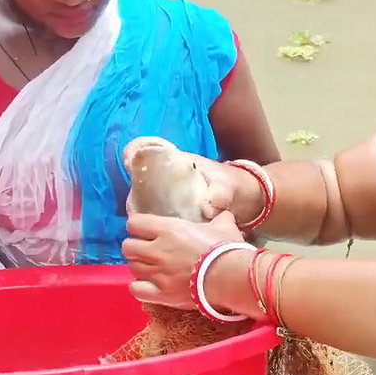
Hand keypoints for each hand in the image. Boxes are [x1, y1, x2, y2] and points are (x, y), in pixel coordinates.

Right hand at [120, 137, 257, 221]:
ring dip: (137, 203)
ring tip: (139, 219)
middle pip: (141, 172)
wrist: (245, 200)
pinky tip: (148, 228)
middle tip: (134, 203)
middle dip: (132, 185)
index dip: (136, 149)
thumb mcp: (228, 187)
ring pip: (144, 192)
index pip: (151, 145)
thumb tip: (207, 208)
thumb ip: (218, 195)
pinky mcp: (172, 206)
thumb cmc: (234, 186)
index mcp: (181, 160)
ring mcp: (170, 190)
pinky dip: (148, 216)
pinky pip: (153, 207)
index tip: (130, 161)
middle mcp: (170, 173)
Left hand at [121, 211, 251, 311]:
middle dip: (135, 248)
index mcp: (167, 229)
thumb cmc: (225, 249)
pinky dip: (139, 287)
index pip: (134, 223)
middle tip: (147, 250)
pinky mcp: (160, 293)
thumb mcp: (224, 226)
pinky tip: (148, 285)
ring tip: (149, 268)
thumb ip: (219, 219)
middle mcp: (156, 250)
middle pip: (127, 247)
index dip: (138, 227)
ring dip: (139, 267)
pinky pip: (136, 289)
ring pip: (131, 267)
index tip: (145, 230)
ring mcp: (156, 273)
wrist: (229, 278)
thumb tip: (224, 215)